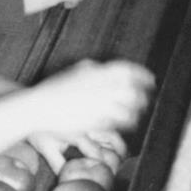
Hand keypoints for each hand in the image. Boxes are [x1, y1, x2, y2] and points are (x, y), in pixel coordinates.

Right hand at [31, 58, 152, 151]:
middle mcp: (102, 85)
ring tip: (139, 112)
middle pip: (133, 89)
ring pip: (129, 107)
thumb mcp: (76, 71)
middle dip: (143, 94)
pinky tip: (128, 123)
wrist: (39, 106)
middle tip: (147, 98)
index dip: (143, 74)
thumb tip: (105, 68)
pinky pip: (120, 121)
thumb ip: (94, 69)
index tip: (151, 79)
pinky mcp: (97, 120)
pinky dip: (127, 121)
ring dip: (137, 109)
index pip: (128, 70)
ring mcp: (100, 103)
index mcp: (97, 71)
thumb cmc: (54, 89)